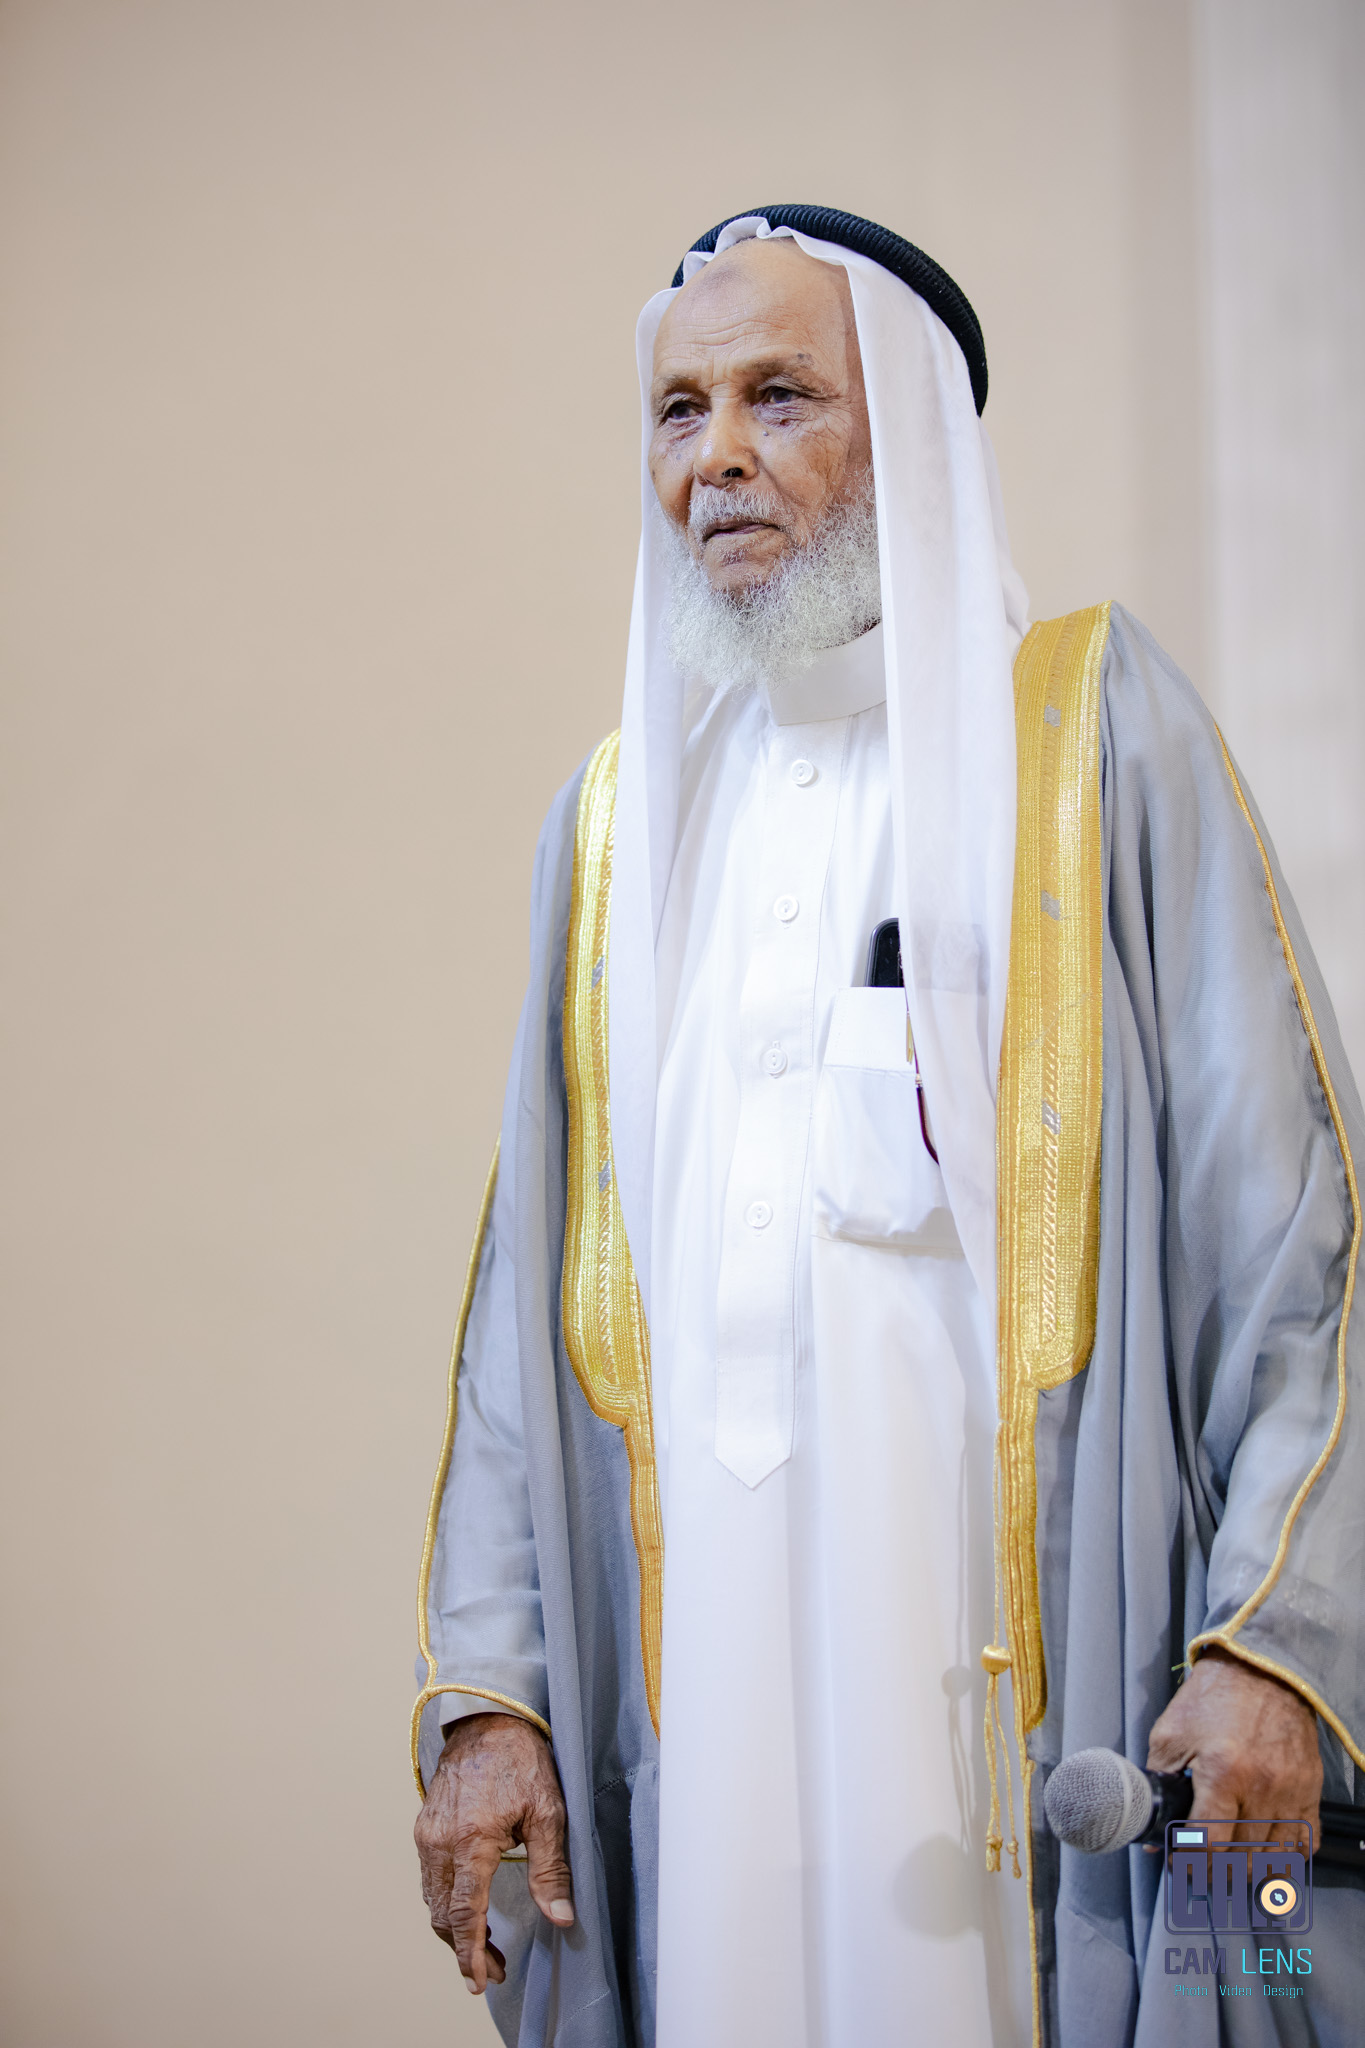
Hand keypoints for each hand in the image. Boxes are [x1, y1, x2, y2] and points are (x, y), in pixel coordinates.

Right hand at [415, 1711, 573, 1993]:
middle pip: (445, 1914)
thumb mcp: (549, 1812)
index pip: (466, 1913)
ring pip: (434, 1900)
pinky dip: (446, 1903)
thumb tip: (561, 1917)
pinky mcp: (425, 1827)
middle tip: (495, 1970)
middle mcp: (441, 1842)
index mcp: (472, 1840)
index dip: (471, 1953)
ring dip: (455, 1929)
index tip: (480, 1981)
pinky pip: (429, 1878)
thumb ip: (552, 1869)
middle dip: (467, 1949)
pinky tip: (469, 1908)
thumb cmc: (523, 1761)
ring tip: (486, 1947)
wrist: (488, 1719)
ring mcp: (428, 1834)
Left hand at [1147, 1646, 1321, 1852]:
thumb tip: (1151, 1827)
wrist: (1262, 1668)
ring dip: (1249, 1869)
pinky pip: (1305, 1841)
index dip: (1188, 1860)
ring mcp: (1291, 1792)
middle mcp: (1262, 1788)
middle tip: (1199, 1866)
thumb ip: (1158, 1782)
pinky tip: (1266, 1850)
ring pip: (1274, 1858)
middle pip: (1242, 1858)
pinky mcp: (1309, 1789)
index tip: (1178, 1860)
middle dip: (1215, 1870)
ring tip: (1229, 1864)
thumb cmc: (1213, 1697)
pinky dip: (1286, 1854)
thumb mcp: (1170, 1734)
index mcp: (1222, 1773)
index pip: (1209, 1844)